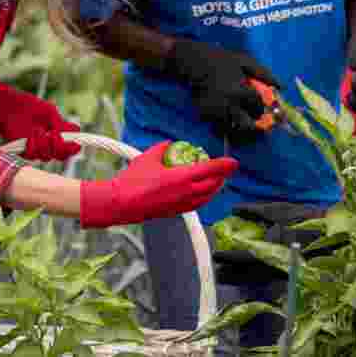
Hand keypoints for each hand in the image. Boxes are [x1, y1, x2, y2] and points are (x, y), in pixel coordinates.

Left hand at [0, 77, 81, 161]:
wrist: (6, 106)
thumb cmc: (28, 105)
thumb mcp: (49, 112)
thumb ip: (61, 124)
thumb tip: (74, 134)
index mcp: (58, 132)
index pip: (71, 146)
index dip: (74, 147)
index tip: (75, 144)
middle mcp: (49, 142)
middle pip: (62, 155)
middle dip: (60, 147)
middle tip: (54, 135)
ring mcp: (37, 147)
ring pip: (47, 156)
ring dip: (44, 144)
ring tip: (37, 131)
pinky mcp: (24, 150)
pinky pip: (32, 155)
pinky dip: (32, 146)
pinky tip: (28, 137)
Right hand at [80, 141, 237, 227]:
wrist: (121, 203)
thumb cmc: (133, 180)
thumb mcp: (149, 156)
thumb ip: (163, 148)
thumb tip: (171, 144)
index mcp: (182, 178)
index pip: (211, 170)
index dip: (225, 165)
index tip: (234, 162)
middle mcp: (186, 193)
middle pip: (213, 185)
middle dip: (222, 177)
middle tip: (225, 169)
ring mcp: (182, 205)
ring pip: (206, 197)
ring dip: (214, 188)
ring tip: (216, 181)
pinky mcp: (175, 212)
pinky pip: (197, 205)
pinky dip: (203, 197)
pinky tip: (201, 193)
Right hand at [164, 39, 279, 144]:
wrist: (194, 62)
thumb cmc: (222, 60)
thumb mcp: (245, 61)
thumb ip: (264, 74)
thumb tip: (281, 87)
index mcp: (240, 91)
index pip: (258, 108)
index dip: (262, 109)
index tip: (261, 108)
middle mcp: (229, 104)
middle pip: (248, 126)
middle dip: (255, 126)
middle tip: (258, 125)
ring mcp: (216, 112)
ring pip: (233, 130)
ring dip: (241, 129)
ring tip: (244, 124)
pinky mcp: (205, 116)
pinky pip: (219, 128)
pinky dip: (226, 127)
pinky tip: (228, 120)